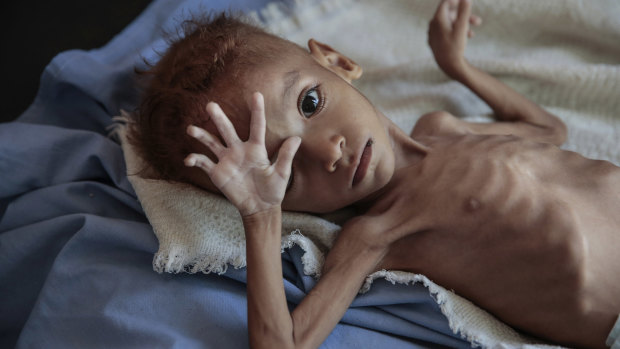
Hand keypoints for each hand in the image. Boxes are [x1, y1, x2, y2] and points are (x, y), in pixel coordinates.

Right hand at [184, 92, 300, 216]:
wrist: (260, 207)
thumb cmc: (273, 190)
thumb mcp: (282, 173)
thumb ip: (286, 156)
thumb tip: (297, 138)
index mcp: (256, 149)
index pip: (256, 126)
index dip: (257, 111)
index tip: (256, 94)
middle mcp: (239, 150)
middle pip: (227, 130)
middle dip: (219, 118)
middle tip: (210, 105)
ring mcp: (226, 160)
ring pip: (212, 143)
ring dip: (202, 135)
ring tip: (191, 129)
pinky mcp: (218, 172)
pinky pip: (204, 163)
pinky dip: (195, 160)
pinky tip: (188, 159)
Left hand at [428, 0, 481, 78]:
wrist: (448, 66)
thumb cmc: (455, 46)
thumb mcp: (462, 27)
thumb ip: (464, 11)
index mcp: (437, 20)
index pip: (446, 3)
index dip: (457, 0)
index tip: (466, 1)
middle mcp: (432, 25)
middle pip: (449, 14)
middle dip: (464, 15)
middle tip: (478, 20)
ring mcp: (433, 34)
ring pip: (450, 24)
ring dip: (463, 24)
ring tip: (475, 30)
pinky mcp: (435, 42)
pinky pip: (447, 32)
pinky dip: (457, 31)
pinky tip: (468, 36)